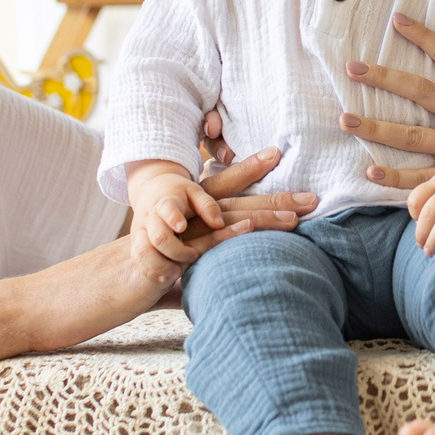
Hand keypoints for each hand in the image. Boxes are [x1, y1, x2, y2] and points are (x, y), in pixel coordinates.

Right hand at [120, 147, 317, 284]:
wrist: (121, 281)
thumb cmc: (159, 268)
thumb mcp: (191, 253)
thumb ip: (216, 250)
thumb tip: (241, 254)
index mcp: (197, 209)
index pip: (229, 184)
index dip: (253, 168)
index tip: (278, 153)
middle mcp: (192, 215)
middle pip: (239, 200)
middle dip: (277, 198)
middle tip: (313, 198)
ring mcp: (185, 232)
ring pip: (229, 218)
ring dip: (263, 216)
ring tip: (295, 218)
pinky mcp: (176, 253)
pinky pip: (205, 242)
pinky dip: (227, 234)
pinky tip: (247, 228)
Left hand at [344, 12, 434, 187]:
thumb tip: (429, 63)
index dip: (426, 38)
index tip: (397, 20)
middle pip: (423, 93)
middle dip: (386, 78)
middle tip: (352, 68)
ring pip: (412, 136)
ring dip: (377, 128)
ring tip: (345, 119)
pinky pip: (419, 178)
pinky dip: (393, 176)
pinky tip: (368, 170)